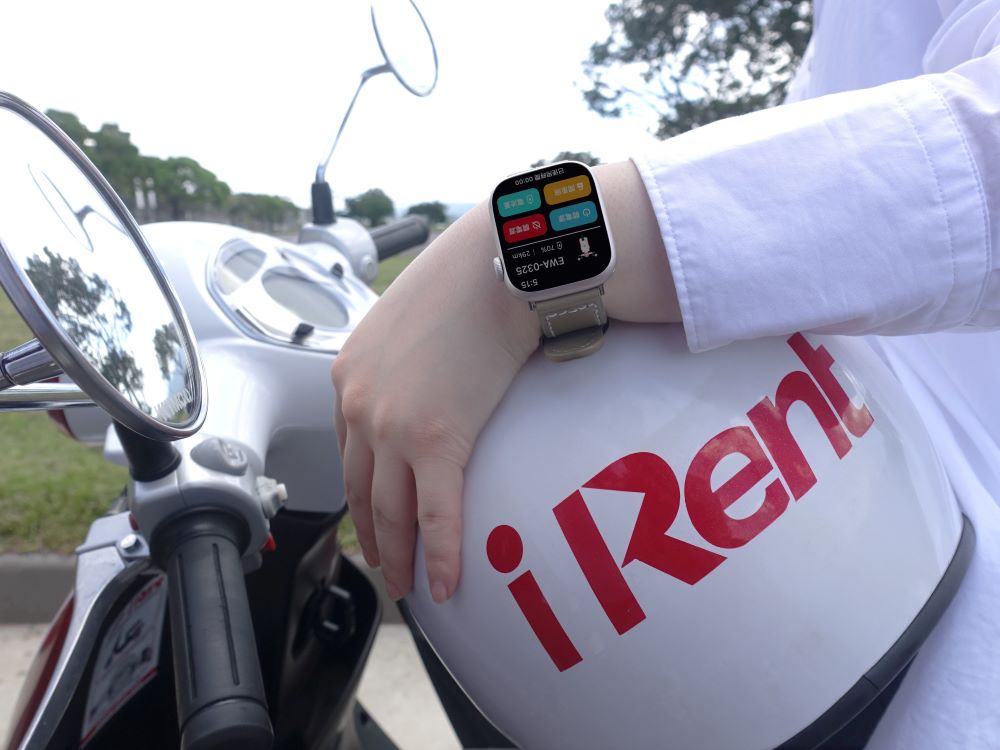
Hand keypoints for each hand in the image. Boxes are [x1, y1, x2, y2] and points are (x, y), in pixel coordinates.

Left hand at [332, 161, 678, 602]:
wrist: (497, 265)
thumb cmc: (467, 280)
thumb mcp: (412, 318)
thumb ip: (404, 359)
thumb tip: (429, 382)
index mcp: (351, 375)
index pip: (348, 451)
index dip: (359, 493)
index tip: (370, 516)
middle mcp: (361, 405)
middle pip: (361, 489)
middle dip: (372, 535)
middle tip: (384, 564)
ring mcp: (394, 426)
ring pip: (391, 510)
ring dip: (400, 555)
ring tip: (409, 585)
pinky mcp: (437, 440)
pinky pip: (437, 514)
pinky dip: (440, 555)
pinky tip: (444, 584)